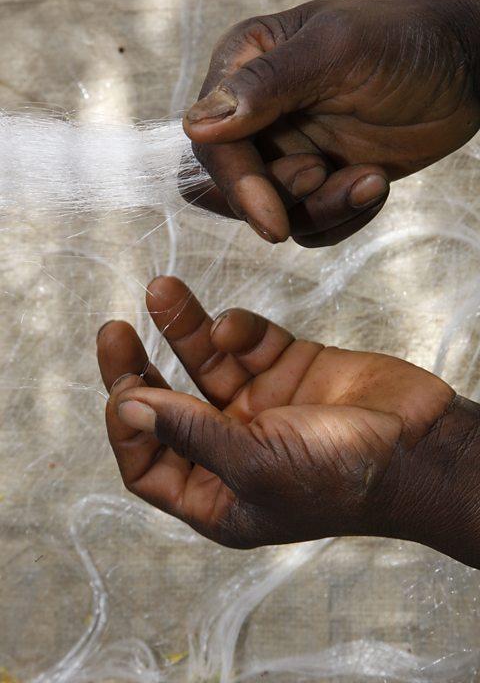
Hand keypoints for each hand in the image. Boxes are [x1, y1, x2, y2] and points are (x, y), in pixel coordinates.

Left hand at [97, 276, 477, 563]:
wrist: (421, 445)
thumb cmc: (342, 476)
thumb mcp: (255, 463)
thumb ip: (188, 433)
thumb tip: (124, 405)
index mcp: (218, 494)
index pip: (149, 465)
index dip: (126, 428)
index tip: (119, 389)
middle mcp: (232, 449)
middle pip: (167, 407)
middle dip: (137, 370)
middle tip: (113, 332)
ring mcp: (260, 405)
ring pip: (205, 362)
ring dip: (182, 327)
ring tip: (159, 291)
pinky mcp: (288, 368)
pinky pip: (249, 342)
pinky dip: (239, 329)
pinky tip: (233, 326)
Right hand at [182, 0, 479, 245]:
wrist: (464, 69)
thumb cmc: (405, 44)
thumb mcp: (338, 53)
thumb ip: (266, 86)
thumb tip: (197, 125)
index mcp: (243, 68)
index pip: (211, 145)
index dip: (238, 186)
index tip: (274, 220)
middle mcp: (254, 115)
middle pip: (226, 190)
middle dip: (278, 199)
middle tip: (324, 173)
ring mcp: (285, 152)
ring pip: (273, 216)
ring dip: (323, 210)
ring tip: (371, 179)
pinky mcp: (317, 183)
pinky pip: (310, 227)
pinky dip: (344, 217)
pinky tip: (374, 183)